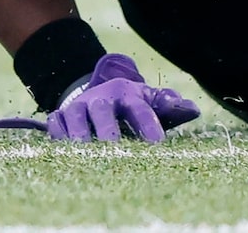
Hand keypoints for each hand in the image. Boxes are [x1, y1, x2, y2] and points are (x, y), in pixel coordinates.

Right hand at [0, 54, 200, 142]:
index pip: (139, 107)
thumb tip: (191, 109)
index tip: (158, 144)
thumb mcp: (151, 102)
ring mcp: (78, 106)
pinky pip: (55, 124)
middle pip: (101, 109)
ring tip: (86, 153)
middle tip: (115, 149)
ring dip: (79, 134)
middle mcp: (100, 98)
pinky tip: (66, 153)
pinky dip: (58, 136)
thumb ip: (170, 106)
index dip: (148, 124)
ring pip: (74, 115)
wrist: (99, 95)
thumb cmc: (132, 107)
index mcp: (127, 94)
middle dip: (107, 128)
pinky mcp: (60, 116)